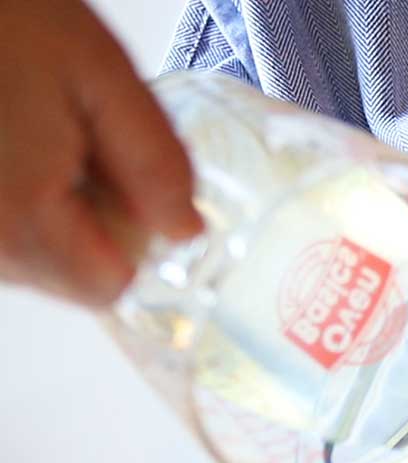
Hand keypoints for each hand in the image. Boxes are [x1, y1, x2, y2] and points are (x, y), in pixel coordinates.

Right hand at [0, 0, 200, 305]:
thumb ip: (154, 161)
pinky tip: (12, 142)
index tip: (124, 179)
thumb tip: (185, 229)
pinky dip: (14, 202)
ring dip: (49, 214)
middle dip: (90, 225)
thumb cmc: (6, 16)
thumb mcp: (101, 75)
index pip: (108, 287)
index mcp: (20, 216)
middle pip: (66, 279)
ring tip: (33, 134)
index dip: (134, 238)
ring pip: (29, 260)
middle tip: (72, 142)